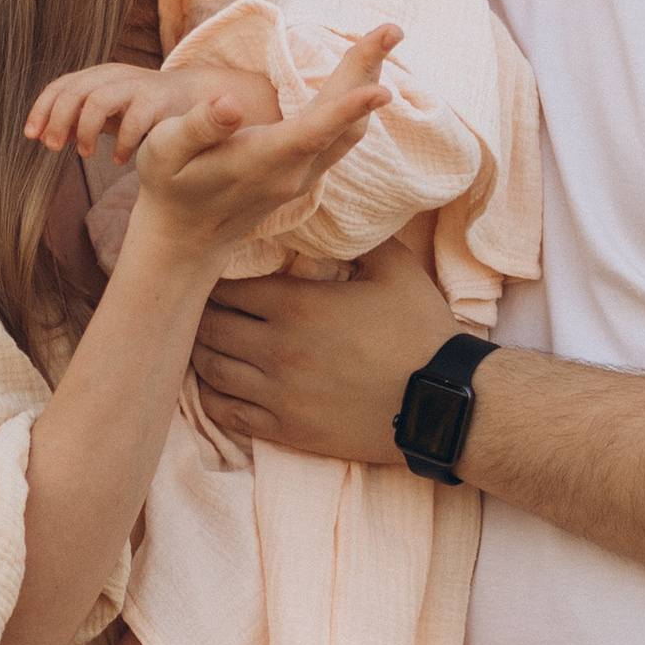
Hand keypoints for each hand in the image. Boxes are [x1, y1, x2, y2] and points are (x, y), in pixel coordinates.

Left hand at [26, 62, 196, 163]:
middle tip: (53, 148)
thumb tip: (45, 135)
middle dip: (58, 120)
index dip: (41, 110)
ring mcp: (136, 85)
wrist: (195, 99)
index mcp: (98, 77)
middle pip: (74, 91)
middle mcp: (114, 76)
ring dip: (86, 130)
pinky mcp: (158, 100)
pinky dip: (122, 145)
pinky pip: (132, 122)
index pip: (60, 86)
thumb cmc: (145, 109)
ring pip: (97, 101)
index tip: (31, 136)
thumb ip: (79, 120)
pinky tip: (120, 160)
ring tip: (86, 154)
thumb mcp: (109, 113)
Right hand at [124, 28, 400, 266]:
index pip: (312, 133)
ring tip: (384, 40)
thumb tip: (228, 101)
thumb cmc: (170, 188)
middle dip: (368, 72)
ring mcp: (305, 176)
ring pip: (350, 130)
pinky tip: (363, 75)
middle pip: (344, 124)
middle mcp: (293, 173)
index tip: (383, 88)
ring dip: (368, 83)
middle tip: (392, 28)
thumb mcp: (164, 153)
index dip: (347, 109)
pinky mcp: (306, 173)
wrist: (187, 238)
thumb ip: (197, 127)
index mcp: (260, 163)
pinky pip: (343, 135)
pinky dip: (357, 101)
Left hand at [193, 230, 453, 464]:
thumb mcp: (395, 268)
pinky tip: (214, 384)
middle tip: (202, 305)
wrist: (442, 403)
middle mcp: (276, 349)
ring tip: (204, 340)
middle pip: (210, 326)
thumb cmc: (420, 332)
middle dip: (202, 312)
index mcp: (296, 305)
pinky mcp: (286, 430)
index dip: (216, 278)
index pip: (228, 286)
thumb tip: (329, 215)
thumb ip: (356, 238)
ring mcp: (277, 394)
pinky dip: (210, 396)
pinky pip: (226, 413)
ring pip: (210, 369)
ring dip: (202, 351)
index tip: (215, 273)